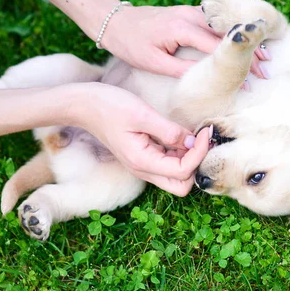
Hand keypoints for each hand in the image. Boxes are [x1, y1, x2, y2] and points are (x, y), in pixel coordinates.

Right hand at [66, 82, 210, 195]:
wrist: (83, 105)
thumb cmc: (109, 106)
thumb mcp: (142, 114)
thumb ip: (169, 131)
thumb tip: (192, 142)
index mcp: (142, 162)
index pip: (184, 172)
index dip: (200, 153)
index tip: (206, 131)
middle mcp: (143, 170)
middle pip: (182, 185)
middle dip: (197, 164)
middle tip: (202, 138)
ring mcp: (143, 165)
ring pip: (176, 176)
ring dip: (190, 159)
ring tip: (196, 134)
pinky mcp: (143, 157)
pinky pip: (168, 164)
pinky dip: (180, 153)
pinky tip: (182, 134)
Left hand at [102, 5, 268, 78]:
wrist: (114, 20)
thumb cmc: (130, 43)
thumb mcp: (153, 62)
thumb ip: (181, 68)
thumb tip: (207, 77)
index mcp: (181, 28)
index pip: (218, 47)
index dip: (238, 62)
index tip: (254, 77)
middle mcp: (190, 15)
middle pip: (228, 33)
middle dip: (249, 50)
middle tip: (267, 68)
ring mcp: (191, 11)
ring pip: (225, 25)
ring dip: (243, 40)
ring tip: (262, 55)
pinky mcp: (189, 12)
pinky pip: (216, 21)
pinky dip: (232, 32)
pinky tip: (242, 42)